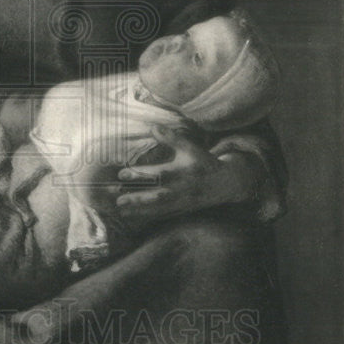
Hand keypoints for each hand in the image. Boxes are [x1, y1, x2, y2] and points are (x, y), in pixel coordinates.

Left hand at [115, 126, 258, 222]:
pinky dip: (148, 216)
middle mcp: (182, 189)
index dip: (140, 174)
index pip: (159, 174)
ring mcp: (182, 202)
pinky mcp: (182, 210)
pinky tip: (133, 216)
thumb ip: (171, 138)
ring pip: (159, 209)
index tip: (121, 174)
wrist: (225, 183)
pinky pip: (163, 216)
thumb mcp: (190, 147)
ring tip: (120, 209)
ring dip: (139, 210)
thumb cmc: (204, 162)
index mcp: (183, 172)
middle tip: (118, 198)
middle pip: (157, 196)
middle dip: (138, 198)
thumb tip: (152, 127)